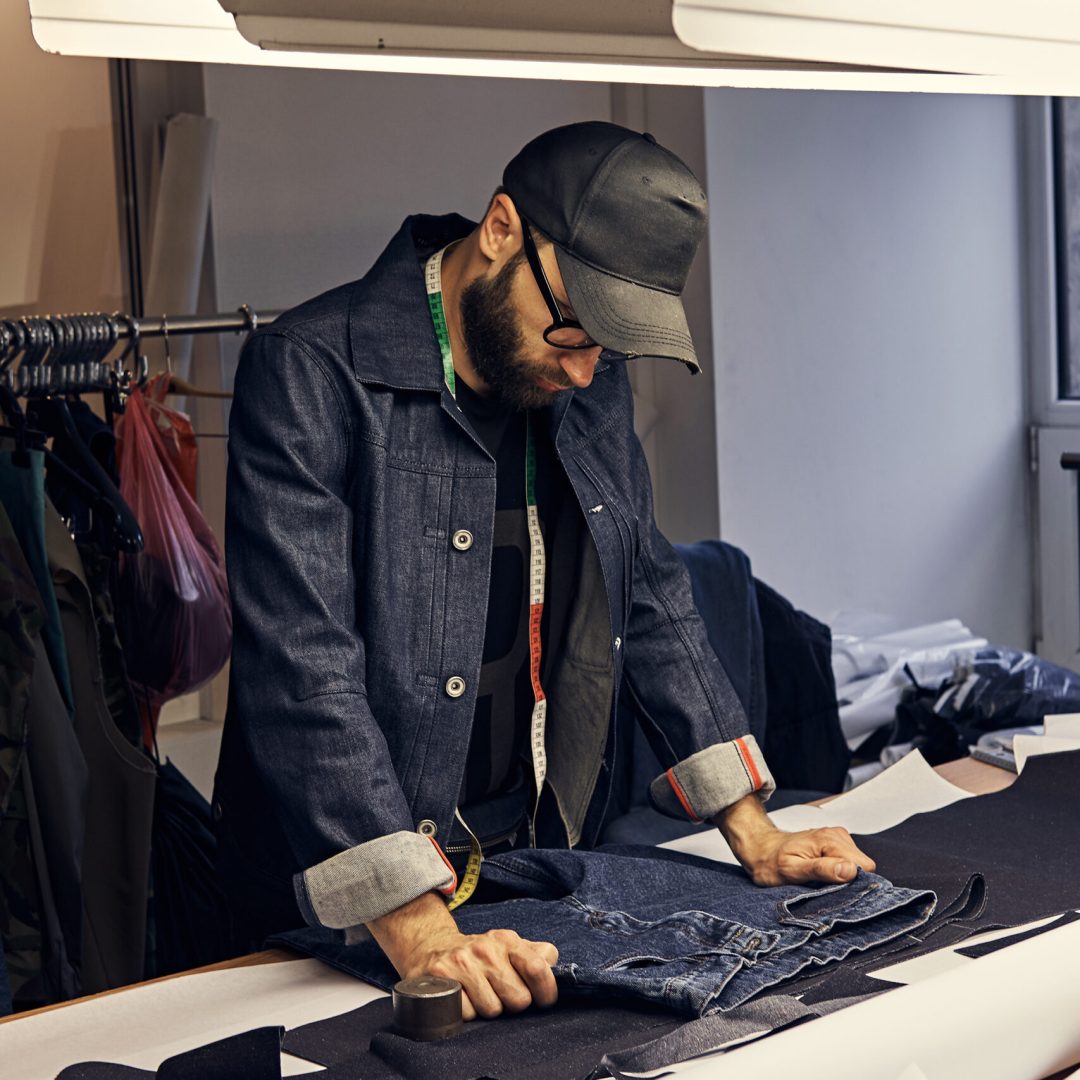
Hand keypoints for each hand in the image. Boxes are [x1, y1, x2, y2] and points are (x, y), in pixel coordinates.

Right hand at [367, 891, 558, 1019]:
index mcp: (507, 940)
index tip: (542, 1001)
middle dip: (512, 1005)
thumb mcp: (508, 947)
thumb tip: (553, 965)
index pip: (538, 968)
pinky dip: (466, 1013)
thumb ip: (535, 955)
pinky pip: (467, 1014)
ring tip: (479, 995)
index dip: (545, 992)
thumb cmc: (480, 955)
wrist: (432, 947)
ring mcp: (462, 961)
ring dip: (488, 1010)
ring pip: (493, 1010)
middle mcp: (486, 948)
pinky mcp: (441, 976)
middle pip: (518, 999)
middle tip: (500, 995)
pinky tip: (462, 999)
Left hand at [714, 794, 876, 886]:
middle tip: (823, 885)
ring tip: (818, 879)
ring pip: (857, 865)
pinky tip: (821, 873)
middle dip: (848, 881)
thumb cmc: (771, 862)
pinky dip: (839, 872)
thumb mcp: (792, 871)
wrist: (760, 848)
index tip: (836, 890)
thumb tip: (851, 871)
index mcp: (829, 840)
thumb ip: (822, 870)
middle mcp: (837, 835)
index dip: (854, 883)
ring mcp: (837, 838)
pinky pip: (850, 862)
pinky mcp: (835, 843)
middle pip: (863, 866)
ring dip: (843, 877)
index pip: (864, 867)